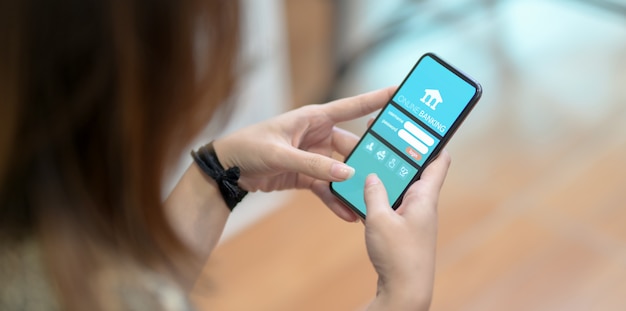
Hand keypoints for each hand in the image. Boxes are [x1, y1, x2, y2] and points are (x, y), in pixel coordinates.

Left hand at [213, 87, 395, 221]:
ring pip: (342, 171)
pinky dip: (336, 200)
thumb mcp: (281, 154)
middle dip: (369, 160)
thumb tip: (347, 175)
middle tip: (389, 173)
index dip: (376, 100)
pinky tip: (347, 214)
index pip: (352, 107)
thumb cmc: (249, 147)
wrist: (227, 170)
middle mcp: (318, 135)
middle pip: (352, 147)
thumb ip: (314, 165)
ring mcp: (314, 156)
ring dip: (353, 186)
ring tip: (370, 202)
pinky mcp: (306, 176)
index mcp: (314, 118)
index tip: (400, 94)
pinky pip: (327, 188)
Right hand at [364, 151, 450, 309]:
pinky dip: (377, 197)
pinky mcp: (401, 229)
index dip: (432, 140)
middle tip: (378, 136)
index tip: (420, 123)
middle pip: (412, 170)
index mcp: (425, 197)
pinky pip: (389, 204)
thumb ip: (374, 193)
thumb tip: (372, 175)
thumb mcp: (380, 220)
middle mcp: (421, 203)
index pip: (439, 159)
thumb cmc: (400, 257)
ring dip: (383, 176)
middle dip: (396, 153)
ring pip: (398, 187)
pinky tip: (360, 192)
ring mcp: (412, 217)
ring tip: (365, 161)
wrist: (405, 292)